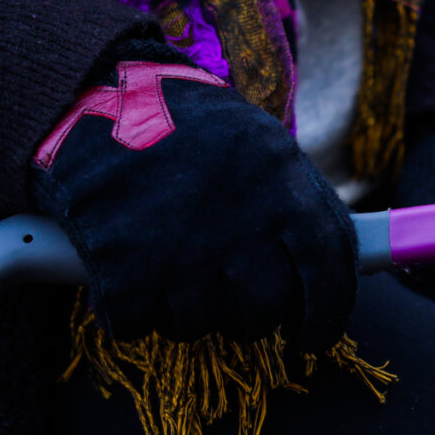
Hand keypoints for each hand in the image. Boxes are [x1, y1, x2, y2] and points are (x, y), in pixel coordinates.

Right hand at [32, 60, 356, 349]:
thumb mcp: (266, 148)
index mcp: (287, 191)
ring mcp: (184, 250)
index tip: (313, 338)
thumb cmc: (194, 128)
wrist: (98, 96)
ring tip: (176, 269)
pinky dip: (132, 311)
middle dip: (250, 317)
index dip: (325, 317)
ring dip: (189, 310)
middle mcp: (243, 225)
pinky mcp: (125, 269)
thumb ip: (302, 204)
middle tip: (234, 300)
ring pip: (202, 324)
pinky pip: (138, 325)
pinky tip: (130, 275)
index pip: (328, 275)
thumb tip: (337, 270)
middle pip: (263, 311)